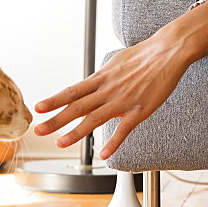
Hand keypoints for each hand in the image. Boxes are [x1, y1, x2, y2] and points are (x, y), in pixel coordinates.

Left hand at [34, 0, 207, 157]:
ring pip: (95, 119)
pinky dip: (113, 142)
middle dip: (56, 120)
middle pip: (77, 107)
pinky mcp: (140, 110)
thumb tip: (91, 85)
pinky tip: (104, 155)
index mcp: (102, 77)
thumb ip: (103, 77)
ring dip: (76, 132)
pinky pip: (124, 129)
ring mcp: (123, 101)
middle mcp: (108, 89)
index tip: (39, 108)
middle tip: (39, 130)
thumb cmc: (144, 55)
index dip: (54, 100)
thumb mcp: (116, 62)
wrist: (168, 51)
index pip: (73, 91)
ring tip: (61, 143)